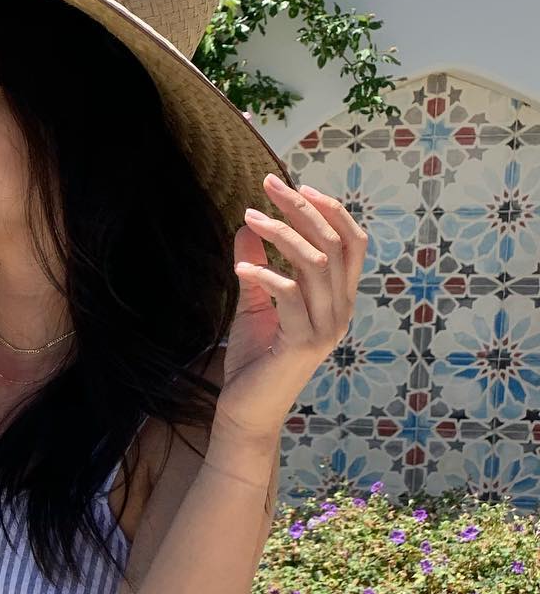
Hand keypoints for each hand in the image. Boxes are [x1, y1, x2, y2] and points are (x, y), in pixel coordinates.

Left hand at [216, 172, 367, 441]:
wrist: (247, 409)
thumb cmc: (254, 358)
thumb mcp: (254, 302)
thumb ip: (257, 265)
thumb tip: (247, 226)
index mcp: (337, 299)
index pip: (352, 243)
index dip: (331, 210)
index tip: (298, 185)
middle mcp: (340, 311)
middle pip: (334, 244)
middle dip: (303, 208)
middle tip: (269, 185)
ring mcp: (326, 328)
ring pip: (315, 264)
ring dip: (282, 234)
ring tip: (249, 217)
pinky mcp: (302, 343)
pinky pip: (290, 296)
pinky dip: (266, 275)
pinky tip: (240, 267)